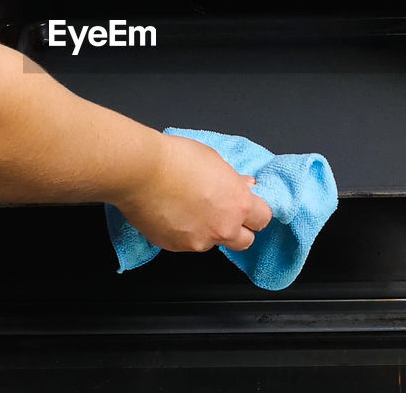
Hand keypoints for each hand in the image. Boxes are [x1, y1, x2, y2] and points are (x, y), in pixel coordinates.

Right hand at [113, 134, 273, 252]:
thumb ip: (233, 180)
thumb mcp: (214, 160)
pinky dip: (183, 233)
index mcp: (238, 204)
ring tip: (188, 209)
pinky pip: (186, 244)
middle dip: (238, 230)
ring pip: (212, 243)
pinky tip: (171, 213)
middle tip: (223, 213)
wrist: (141, 171)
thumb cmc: (177, 159)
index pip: (263, 219)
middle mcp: (223, 228)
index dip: (255, 212)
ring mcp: (199, 241)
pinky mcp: (175, 247)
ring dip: (208, 231)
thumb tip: (244, 185)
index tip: (247, 206)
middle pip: (245, 241)